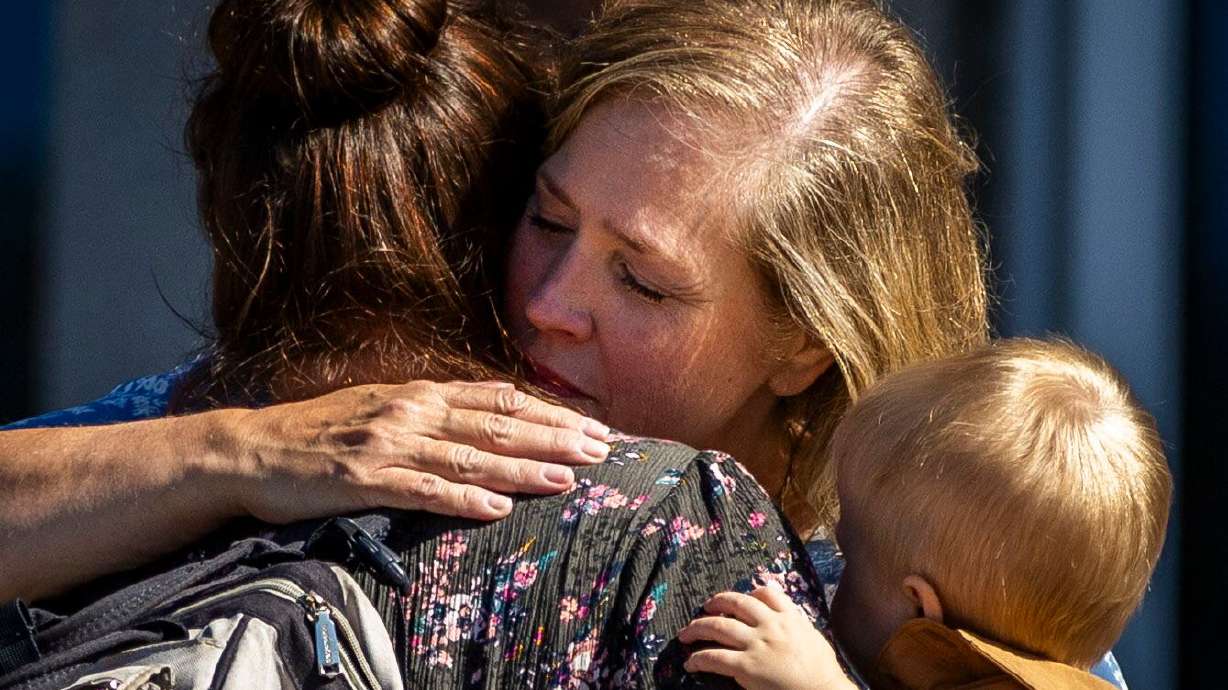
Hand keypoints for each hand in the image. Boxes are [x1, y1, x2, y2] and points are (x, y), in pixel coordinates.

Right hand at [220, 380, 610, 522]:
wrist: (252, 449)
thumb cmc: (323, 431)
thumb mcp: (386, 405)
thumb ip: (438, 408)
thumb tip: (495, 408)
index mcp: (421, 394)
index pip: (500, 400)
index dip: (550, 412)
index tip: (590, 425)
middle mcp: (413, 412)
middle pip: (497, 425)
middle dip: (553, 437)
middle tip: (600, 449)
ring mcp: (390, 445)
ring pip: (470, 457)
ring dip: (522, 468)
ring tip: (567, 478)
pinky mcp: (366, 480)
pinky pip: (424, 491)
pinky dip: (464, 499)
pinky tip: (498, 508)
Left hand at [679, 586, 855, 689]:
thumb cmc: (823, 672)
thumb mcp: (814, 638)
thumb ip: (797, 626)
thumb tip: (790, 623)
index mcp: (789, 617)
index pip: (766, 593)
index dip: (750, 594)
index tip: (741, 598)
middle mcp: (770, 625)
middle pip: (736, 603)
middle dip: (717, 602)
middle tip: (706, 606)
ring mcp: (757, 644)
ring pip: (718, 626)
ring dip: (697, 628)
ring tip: (686, 633)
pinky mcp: (746, 666)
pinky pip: (715, 657)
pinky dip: (699, 659)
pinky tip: (691, 663)